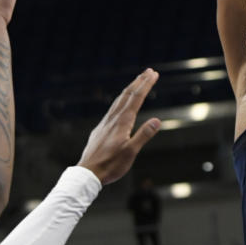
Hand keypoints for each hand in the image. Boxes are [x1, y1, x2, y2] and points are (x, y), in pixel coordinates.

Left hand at [79, 69, 161, 183]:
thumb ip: (143, 135)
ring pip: (118, 100)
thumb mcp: (130, 152)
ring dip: (130, 89)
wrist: (88, 172)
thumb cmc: (110, 165)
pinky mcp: (100, 129)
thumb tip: (157, 120)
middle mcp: (113, 119)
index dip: (146, 85)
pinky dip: (121, 100)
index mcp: (122, 122)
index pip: (136, 98)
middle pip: (127, 95)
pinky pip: (113, 108)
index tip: (154, 74)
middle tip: (149, 71)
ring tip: (137, 82)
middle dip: (139, 82)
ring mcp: (105, 123)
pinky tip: (121, 104)